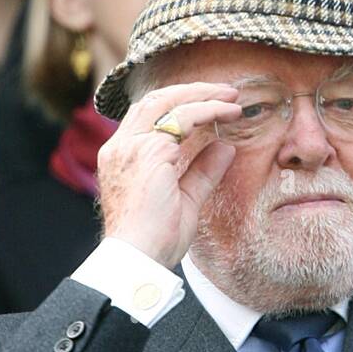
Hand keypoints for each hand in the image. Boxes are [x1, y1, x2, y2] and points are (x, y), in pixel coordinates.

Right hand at [96, 81, 241, 266]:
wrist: (137, 259)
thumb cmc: (155, 241)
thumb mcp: (186, 201)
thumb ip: (203, 172)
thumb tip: (225, 148)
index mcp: (122, 157)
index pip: (148, 117)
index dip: (180, 106)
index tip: (209, 107)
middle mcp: (121, 147)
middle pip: (155, 101)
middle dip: (192, 92)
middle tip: (225, 92)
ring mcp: (132, 147)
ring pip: (167, 102)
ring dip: (201, 95)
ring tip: (230, 96)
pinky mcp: (149, 152)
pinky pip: (183, 118)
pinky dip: (208, 110)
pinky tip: (228, 112)